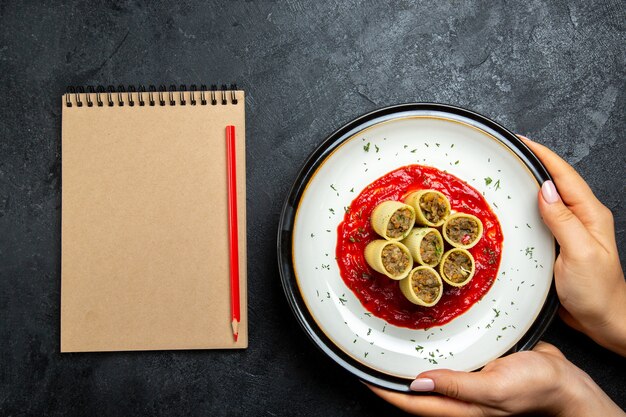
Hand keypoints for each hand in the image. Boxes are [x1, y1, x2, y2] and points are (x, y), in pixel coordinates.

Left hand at [368, 342, 623, 416]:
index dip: (384, 391)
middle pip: (414, 390)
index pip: (410, 402)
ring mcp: (466, 382)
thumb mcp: (496, 388)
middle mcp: (457, 396)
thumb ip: (458, 386)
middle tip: (368, 354)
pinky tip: (423, 336)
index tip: (361, 374)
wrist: (565, 381)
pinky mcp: (475, 367)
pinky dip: (430, 351)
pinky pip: (446, 361)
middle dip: (389, 376)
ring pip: (427, 375)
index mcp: (459, 407)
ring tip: (385, 343)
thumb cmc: (535, 388)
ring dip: (407, 362)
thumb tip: (418, 383)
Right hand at [520, 136, 625, 354]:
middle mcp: (581, 218)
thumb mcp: (580, 254)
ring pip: (547, 198)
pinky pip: (541, 218)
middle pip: (556, 181)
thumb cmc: (597, 292)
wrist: (604, 321)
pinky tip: (513, 209)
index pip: (565, 176)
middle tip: (507, 152)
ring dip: (528, 183)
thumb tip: (546, 189)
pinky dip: (527, 207)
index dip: (543, 156)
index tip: (522, 141)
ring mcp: (570, 231)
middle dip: (534, 163)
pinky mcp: (558, 244)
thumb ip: (563, 220)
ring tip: (505, 173)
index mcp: (590, 215)